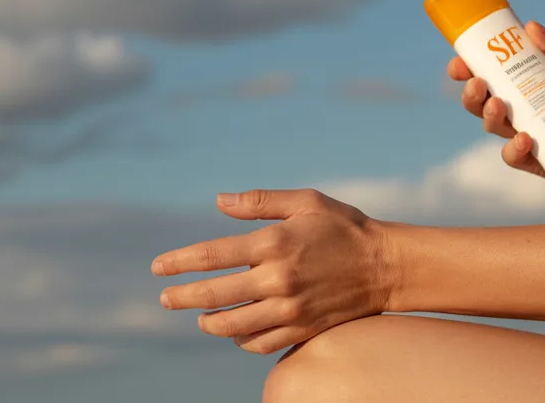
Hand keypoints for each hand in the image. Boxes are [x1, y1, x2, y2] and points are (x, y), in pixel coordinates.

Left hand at [151, 189, 392, 354]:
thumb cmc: (345, 227)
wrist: (386, 266)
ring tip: (201, 317)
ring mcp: (289, 308)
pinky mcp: (302, 328)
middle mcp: (277, 278)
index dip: (178, 262)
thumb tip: (219, 201)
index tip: (158, 268)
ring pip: (231, 325)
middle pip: (212, 294)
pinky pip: (258, 343)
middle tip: (166, 298)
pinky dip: (240, 339)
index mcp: (274, 243)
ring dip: (208, 322)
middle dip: (181, 297)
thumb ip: (261, 202)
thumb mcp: (307, 202)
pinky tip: (235, 330)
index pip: (211, 255)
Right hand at [449, 20, 544, 189]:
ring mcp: (521, 134)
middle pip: (478, 102)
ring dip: (487, 115)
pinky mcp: (534, 159)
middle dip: (470, 93)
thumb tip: (532, 27)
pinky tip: (525, 139)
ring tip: (499, 104)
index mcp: (517, 83)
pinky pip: (514, 156)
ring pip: (491, 126)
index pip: (482, 75)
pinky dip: (514, 149)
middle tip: (478, 82)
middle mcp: (514, 109)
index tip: (459, 62)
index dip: (464, 69)